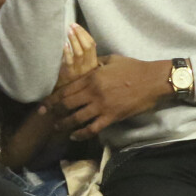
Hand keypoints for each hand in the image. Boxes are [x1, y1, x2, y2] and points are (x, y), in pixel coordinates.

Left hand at [40, 55, 171, 139]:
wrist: (151, 80)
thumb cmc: (132, 67)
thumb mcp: (111, 59)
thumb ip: (96, 63)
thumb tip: (87, 64)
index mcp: (92, 77)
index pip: (67, 89)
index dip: (53, 98)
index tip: (44, 103)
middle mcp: (93, 92)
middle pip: (67, 104)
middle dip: (53, 111)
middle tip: (44, 116)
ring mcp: (102, 106)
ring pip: (77, 118)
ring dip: (64, 124)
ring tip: (57, 128)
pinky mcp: (111, 117)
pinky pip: (92, 128)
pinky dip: (82, 134)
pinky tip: (75, 136)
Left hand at [55, 23, 97, 89]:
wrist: (67, 92)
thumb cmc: (75, 75)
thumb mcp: (84, 65)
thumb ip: (85, 53)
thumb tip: (81, 34)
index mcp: (94, 62)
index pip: (92, 44)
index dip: (84, 33)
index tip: (76, 25)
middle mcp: (88, 66)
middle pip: (87, 47)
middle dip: (80, 34)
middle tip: (72, 26)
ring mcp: (79, 71)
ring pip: (79, 53)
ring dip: (74, 40)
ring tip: (68, 31)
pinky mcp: (70, 74)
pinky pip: (70, 62)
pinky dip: (67, 52)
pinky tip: (64, 44)